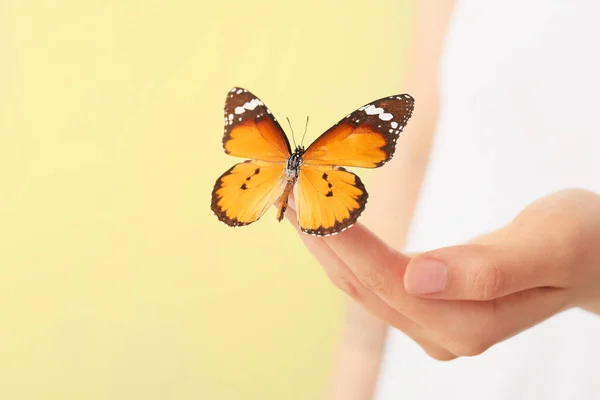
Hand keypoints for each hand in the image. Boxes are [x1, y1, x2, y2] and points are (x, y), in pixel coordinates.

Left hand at [286, 189, 599, 359]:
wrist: (594, 255)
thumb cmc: (581, 242)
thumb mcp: (549, 246)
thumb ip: (490, 268)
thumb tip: (420, 279)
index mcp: (471, 323)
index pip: (392, 281)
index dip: (348, 242)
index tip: (312, 199)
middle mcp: (443, 333)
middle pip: (366, 286)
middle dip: (326, 239)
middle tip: (291, 189)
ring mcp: (432, 324)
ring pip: (362, 286)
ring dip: (327, 245)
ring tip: (297, 202)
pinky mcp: (426, 307)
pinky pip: (373, 280)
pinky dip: (346, 250)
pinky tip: (326, 225)